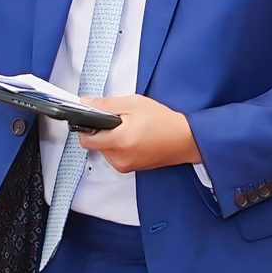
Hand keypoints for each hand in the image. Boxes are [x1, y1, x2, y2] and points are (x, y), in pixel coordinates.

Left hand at [77, 95, 199, 173]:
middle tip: (117, 120)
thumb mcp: (134, 104)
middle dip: (100, 131)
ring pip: (104, 150)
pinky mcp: (130, 168)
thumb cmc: (164, 121)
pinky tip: (132, 138)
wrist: (185, 139)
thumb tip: (86, 104)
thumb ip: (107, 105)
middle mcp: (120, 158)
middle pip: (95, 144)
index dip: (86, 126)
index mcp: (120, 141)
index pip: (86, 139)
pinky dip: (118, 146)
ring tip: (128, 128)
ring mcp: (125, 165)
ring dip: (110, 139)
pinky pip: (114, 156)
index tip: (90, 118)